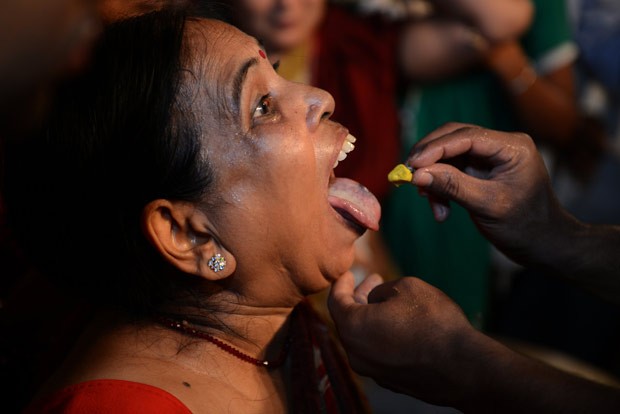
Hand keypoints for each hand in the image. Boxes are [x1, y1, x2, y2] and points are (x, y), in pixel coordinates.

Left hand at [328, 272, 477, 405]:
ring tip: (388, 301)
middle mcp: (357, 354)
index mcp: (354, 328)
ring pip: (363, 339)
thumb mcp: (406, 287)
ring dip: (371, 317)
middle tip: (372, 281)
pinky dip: (382, 336)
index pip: (335, 302)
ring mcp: (373, 372)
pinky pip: (378, 353)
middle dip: (359, 298)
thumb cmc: (433, 322)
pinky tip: (400, 326)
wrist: (463, 368)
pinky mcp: (391, 382)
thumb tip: (376, 298)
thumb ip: (382, 289)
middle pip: (348, 321)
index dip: (341, 284)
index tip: (347, 273)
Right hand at [406, 122, 571, 264]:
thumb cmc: (524, 226)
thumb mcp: (487, 206)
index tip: (412, 166)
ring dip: (434, 177)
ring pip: (449, 155)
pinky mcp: (481, 170)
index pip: (466, 136)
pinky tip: (441, 209)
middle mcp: (501, 144)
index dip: (435, 148)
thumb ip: (452, 186)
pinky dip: (441, 187)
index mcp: (512, 146)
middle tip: (408, 177)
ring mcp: (490, 157)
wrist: (544, 245)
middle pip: (453, 138)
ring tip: (429, 201)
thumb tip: (416, 174)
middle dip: (430, 159)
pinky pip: (452, 170)